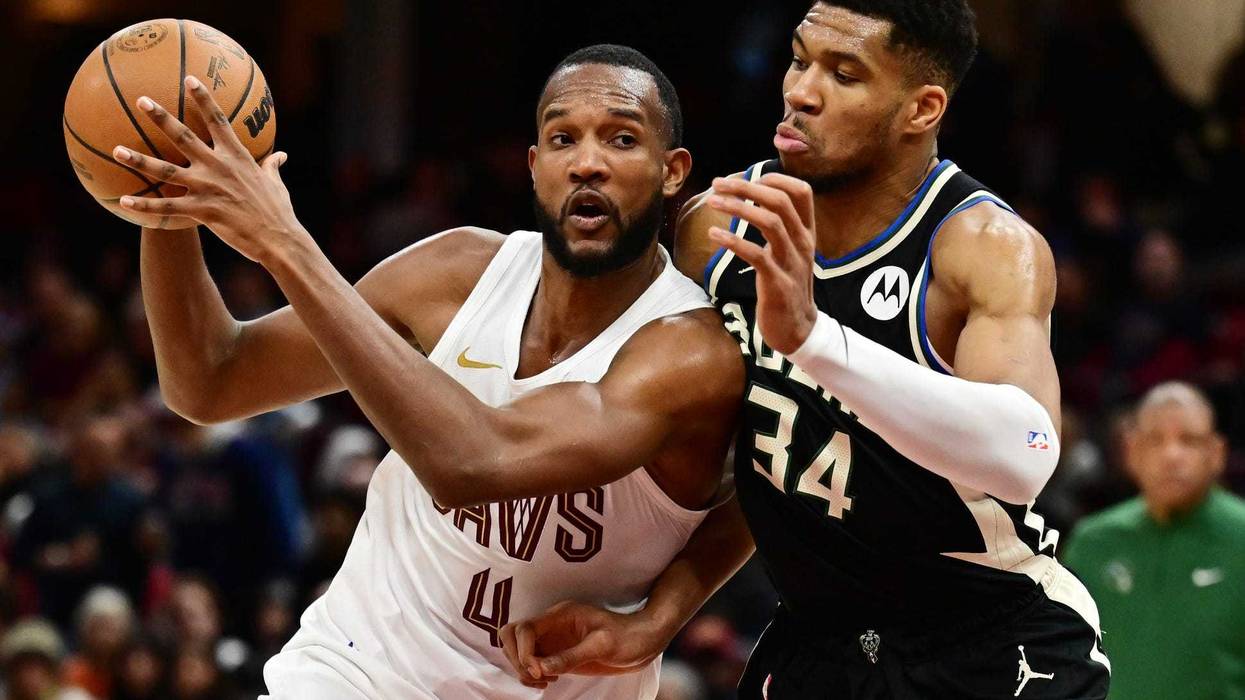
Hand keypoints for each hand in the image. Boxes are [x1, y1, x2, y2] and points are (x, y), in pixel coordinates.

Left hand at [111, 76, 305, 264]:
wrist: (277, 238)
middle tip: (141, 100)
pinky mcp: (201, 211)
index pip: (217, 120)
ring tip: (116, 151)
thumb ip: (273, 166)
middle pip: (183, 136)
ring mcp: (207, 188)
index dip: (203, 98)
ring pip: (165, 170)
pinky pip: (166, 208)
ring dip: (139, 160)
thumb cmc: (278, 211)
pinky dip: (144, 206)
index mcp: (237, 156)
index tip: (189, 79)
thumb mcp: (276, 183)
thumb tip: (281, 155)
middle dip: (161, 117)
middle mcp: (218, 166)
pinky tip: (123, 201)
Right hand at [499, 601, 672, 688]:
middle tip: (537, 676)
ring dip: (522, 667)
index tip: (538, 670)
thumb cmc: (628, 637)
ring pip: (518, 649)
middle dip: (516, 658)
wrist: (644, 641)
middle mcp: (552, 625)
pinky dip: (532, 673)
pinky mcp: (557, 652)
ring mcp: (553, 638)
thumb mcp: (602, 646)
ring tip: (543, 681)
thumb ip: (570, 656)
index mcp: (561, 615)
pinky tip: (549, 680)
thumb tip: (540, 668)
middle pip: (512, 634)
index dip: (523, 650)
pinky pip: (531, 660)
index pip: (525, 627)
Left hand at [706, 174, 818, 354]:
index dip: (775, 178)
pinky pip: (757, 255)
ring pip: (771, 223)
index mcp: (807, 234)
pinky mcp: (778, 284)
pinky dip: (734, 241)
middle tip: (718, 182)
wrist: (798, 330)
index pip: (801, 192)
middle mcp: (803, 244)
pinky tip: (714, 233)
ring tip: (713, 201)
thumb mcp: (789, 253)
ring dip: (738, 208)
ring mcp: (792, 263)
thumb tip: (752, 200)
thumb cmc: (786, 287)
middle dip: (747, 187)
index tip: (747, 175)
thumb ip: (779, 228)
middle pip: (780, 202)